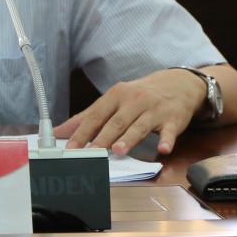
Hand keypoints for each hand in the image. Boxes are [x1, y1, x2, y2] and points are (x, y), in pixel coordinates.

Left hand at [52, 68, 205, 155]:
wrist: (177, 84)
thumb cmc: (139, 96)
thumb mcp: (114, 101)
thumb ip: (88, 117)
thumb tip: (59, 132)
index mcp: (116, 95)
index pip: (96, 115)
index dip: (82, 132)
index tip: (70, 147)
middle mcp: (134, 101)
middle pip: (116, 121)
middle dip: (103, 137)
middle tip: (91, 152)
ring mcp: (154, 110)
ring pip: (139, 126)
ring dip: (129, 139)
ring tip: (118, 150)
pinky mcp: (173, 119)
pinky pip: (169, 131)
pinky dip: (166, 140)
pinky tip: (163, 149)